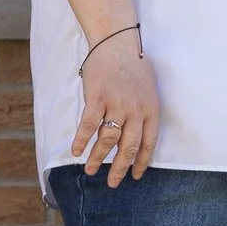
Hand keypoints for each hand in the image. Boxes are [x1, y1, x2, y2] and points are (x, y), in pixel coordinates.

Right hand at [70, 30, 159, 187]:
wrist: (117, 42)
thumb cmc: (133, 65)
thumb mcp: (147, 90)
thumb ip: (142, 111)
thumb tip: (133, 134)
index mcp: (151, 109)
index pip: (149, 143)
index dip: (141, 162)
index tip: (135, 176)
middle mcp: (136, 110)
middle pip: (128, 147)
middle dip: (120, 168)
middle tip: (113, 183)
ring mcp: (117, 104)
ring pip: (107, 140)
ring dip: (97, 158)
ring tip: (90, 171)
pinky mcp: (98, 98)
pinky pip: (88, 125)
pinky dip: (81, 140)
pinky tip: (76, 151)